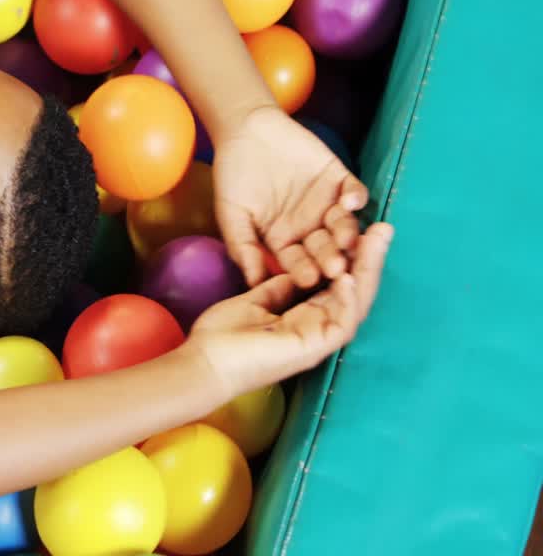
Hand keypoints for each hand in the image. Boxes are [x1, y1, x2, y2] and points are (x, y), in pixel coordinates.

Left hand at [184, 222, 392, 400]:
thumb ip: (280, 287)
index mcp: (305, 316)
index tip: (358, 226)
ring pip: (356, 302)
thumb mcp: (255, 300)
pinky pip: (341, 322)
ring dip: (368, 269)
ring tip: (378, 238)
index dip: (350, 255)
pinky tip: (348, 274)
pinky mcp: (314, 348)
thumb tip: (298, 272)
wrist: (206, 364)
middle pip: (354, 288)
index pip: (337, 282)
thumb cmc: (223, 336)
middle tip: (384, 227)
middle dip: (369, 256)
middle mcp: (318, 326)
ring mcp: (319, 338)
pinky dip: (347, 298)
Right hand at [212, 106, 369, 287]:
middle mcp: (309, 227)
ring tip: (346, 239)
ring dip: (346, 232)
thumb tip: (254, 284)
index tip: (308, 279)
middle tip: (335, 268)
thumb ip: (243, 247)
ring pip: (343, 224)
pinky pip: (354, 191)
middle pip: (325, 248)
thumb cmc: (233, 175)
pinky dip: (355, 197)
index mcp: (284, 241)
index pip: (298, 263)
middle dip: (330, 258)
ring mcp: (327, 204)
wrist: (245, 131)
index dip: (303, 271)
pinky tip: (350, 202)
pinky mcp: (339, 179)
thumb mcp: (231, 215)